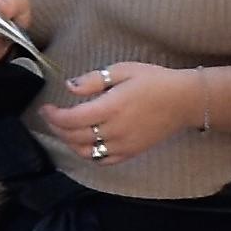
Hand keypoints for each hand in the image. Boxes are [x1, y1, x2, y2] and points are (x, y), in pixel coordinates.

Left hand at [35, 62, 209, 166]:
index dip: (54, 116)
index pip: (72, 119)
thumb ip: (94, 80)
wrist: (184, 101)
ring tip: (64, 129)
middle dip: (57, 128)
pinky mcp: (130, 153)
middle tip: (51, 117)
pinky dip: (88, 154)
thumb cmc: (154, 81)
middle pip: (75, 137)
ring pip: (85, 152)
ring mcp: (123, 145)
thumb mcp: (123, 70)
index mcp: (111, 107)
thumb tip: (69, 86)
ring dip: (69, 143)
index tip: (46, 109)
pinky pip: (102, 160)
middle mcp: (115, 130)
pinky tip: (84, 143)